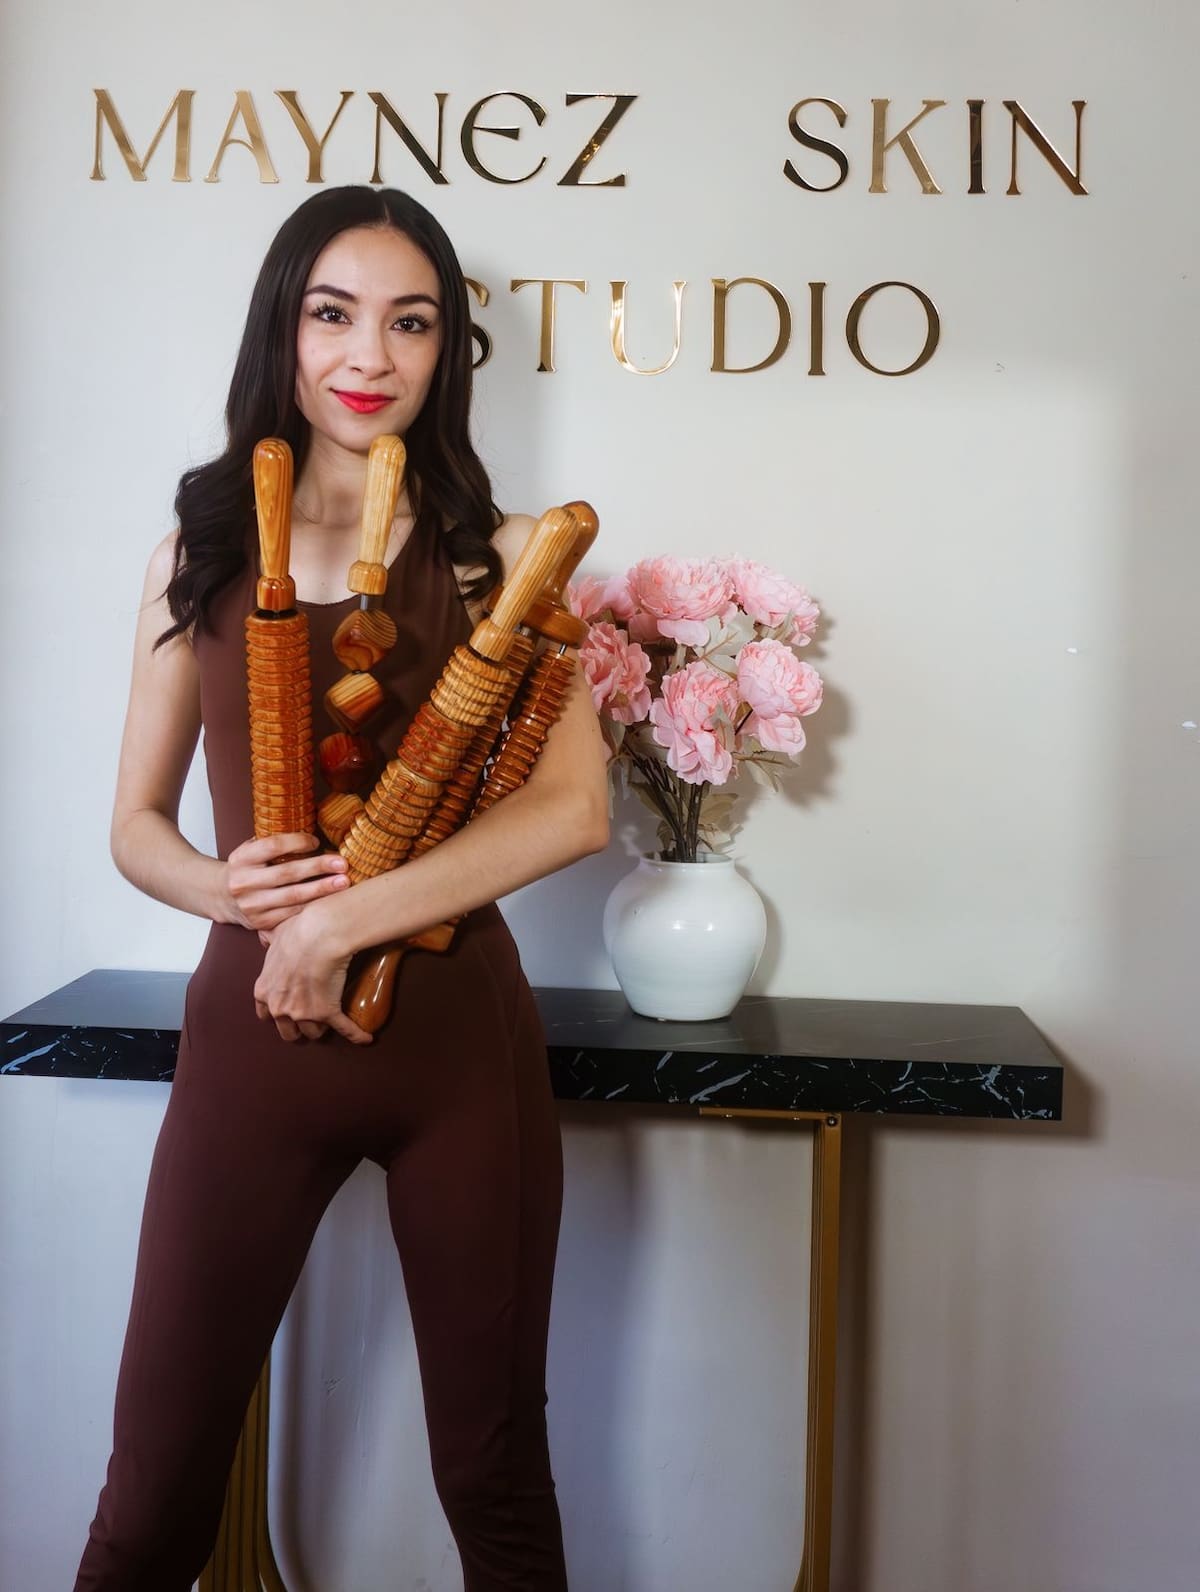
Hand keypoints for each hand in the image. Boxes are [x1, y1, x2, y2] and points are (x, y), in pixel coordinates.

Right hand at [222, 833, 348, 931]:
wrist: (221, 897)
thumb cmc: (245, 868)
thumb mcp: (249, 850)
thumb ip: (272, 842)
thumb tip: (309, 832)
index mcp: (242, 859)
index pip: (273, 846)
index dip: (298, 842)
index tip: (317, 841)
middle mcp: (244, 882)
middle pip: (287, 873)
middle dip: (318, 867)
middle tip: (342, 863)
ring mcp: (252, 905)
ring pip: (293, 897)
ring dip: (321, 889)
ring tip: (343, 882)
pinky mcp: (261, 922)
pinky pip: (291, 914)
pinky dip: (312, 906)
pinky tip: (329, 900)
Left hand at [253, 902, 372, 1044]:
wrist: (320, 935)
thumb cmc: (297, 932)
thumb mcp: (273, 936)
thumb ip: (268, 943)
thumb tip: (265, 937)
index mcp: (264, 991)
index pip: (266, 1015)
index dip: (279, 1013)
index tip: (288, 1009)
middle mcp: (280, 1008)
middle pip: (288, 1032)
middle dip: (298, 1027)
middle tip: (309, 1018)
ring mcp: (303, 1014)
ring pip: (313, 1032)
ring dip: (322, 1027)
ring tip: (332, 1020)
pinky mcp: (327, 1014)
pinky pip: (344, 1029)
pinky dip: (355, 1034)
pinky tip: (364, 1038)